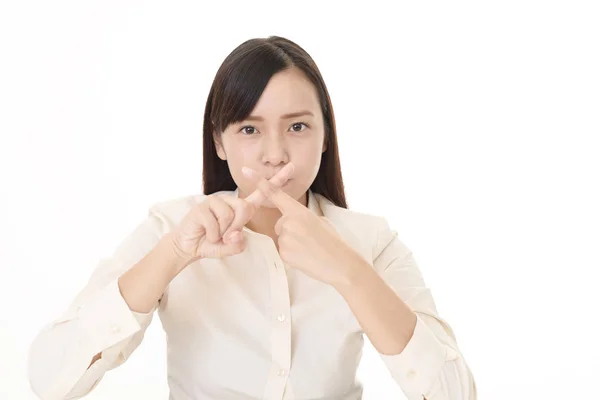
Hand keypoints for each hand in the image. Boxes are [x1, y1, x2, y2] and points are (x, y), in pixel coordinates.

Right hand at [171, 163, 294, 262]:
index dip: (276, 181)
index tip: (291, 167)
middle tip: (226, 236)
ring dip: (222, 233)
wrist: (188, 247)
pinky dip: (212, 235)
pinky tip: (206, 234)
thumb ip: (237, 245)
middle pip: (244, 208)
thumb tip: (236, 235)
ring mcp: (214, 202)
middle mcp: (229, 201)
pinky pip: (214, 223)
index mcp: (240, 209)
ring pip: (229, 216)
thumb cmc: (212, 243)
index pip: (262, 193)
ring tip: (214, 235)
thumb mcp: (230, 247)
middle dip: (236, 227)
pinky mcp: (202, 207)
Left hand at [242, 167, 365, 286]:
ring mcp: (286, 238)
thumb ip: (302, 218)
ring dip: (293, 244)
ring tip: (310, 249)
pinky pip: (283, 252)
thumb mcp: (320, 221)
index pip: (274, 193)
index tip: (245, 171)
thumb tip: (294, 223)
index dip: (259, 181)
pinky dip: (293, 255)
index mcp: (299, 210)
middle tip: (310, 239)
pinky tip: (306, 257)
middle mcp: (289, 222)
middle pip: (280, 224)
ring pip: (282, 239)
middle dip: (290, 231)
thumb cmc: (333, 242)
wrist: (340, 263)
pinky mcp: (284, 254)